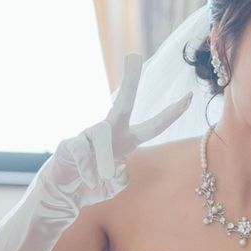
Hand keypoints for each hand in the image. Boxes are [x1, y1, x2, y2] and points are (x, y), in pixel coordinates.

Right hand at [64, 53, 191, 193]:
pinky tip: (87, 181)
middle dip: (129, 82)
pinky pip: (82, 152)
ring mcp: (86, 136)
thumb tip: (118, 170)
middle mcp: (108, 133)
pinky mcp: (69, 144)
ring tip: (99, 180)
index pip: (153, 126)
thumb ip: (121, 180)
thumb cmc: (90, 186)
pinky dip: (87, 169)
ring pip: (100, 133)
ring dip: (103, 157)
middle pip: (122, 104)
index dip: (171, 113)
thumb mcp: (113, 186)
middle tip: (134, 57)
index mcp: (125, 141)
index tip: (190, 96)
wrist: (60, 193)